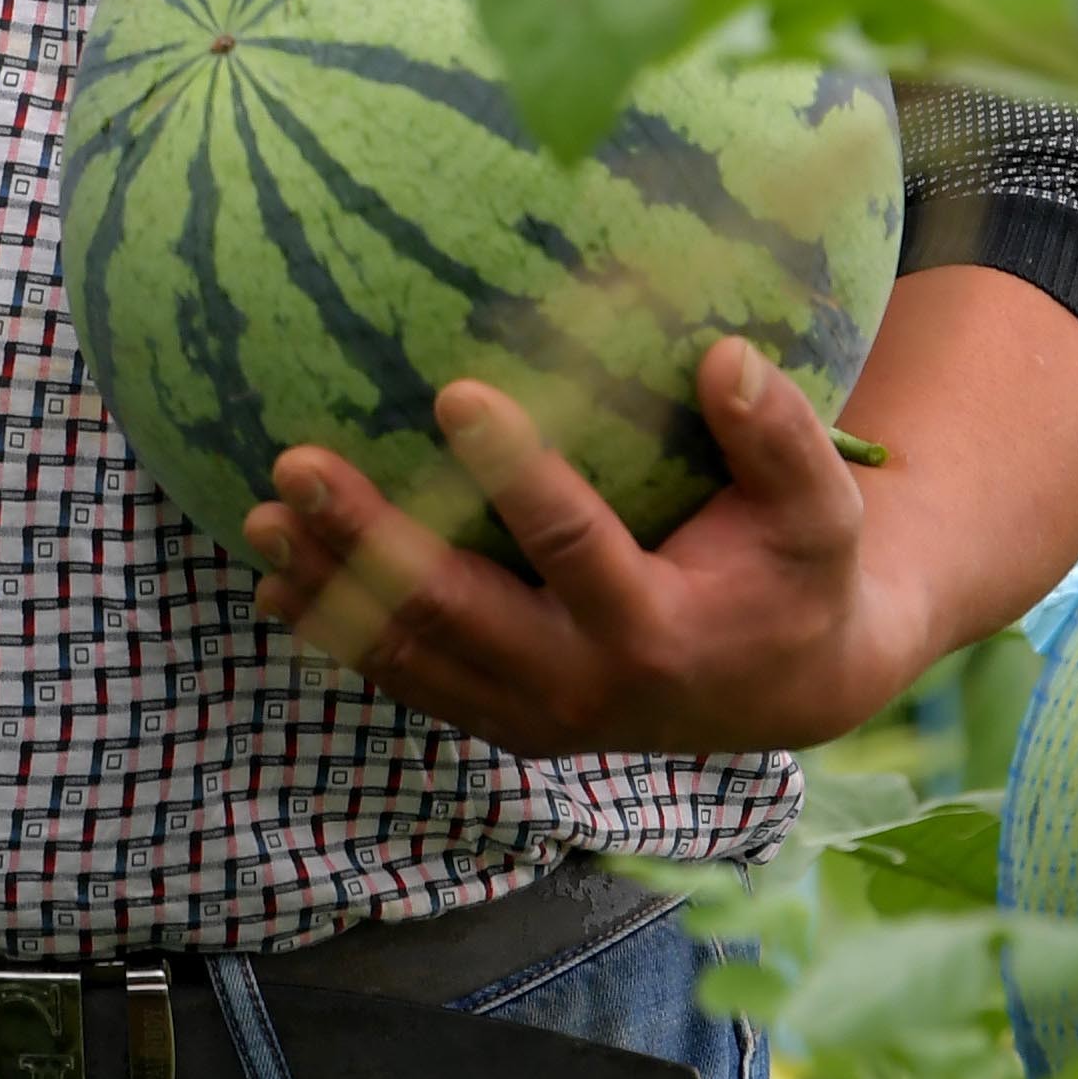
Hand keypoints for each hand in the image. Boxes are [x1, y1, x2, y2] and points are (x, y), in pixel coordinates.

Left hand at [239, 336, 924, 758]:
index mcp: (656, 632)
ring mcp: (534, 717)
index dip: (516, 474)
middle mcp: (583, 690)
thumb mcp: (820, 509)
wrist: (785, 688)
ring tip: (257, 519)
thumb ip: (782, 435)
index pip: (574, 548)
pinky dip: (342, 637)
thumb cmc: (799, 570)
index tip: (455, 390)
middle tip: (293, 464)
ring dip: (330, 588)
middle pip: (456, 613)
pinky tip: (279, 583)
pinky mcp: (504, 722)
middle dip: (369, 539)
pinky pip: (409, 681)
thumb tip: (726, 356)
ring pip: (413, 656)